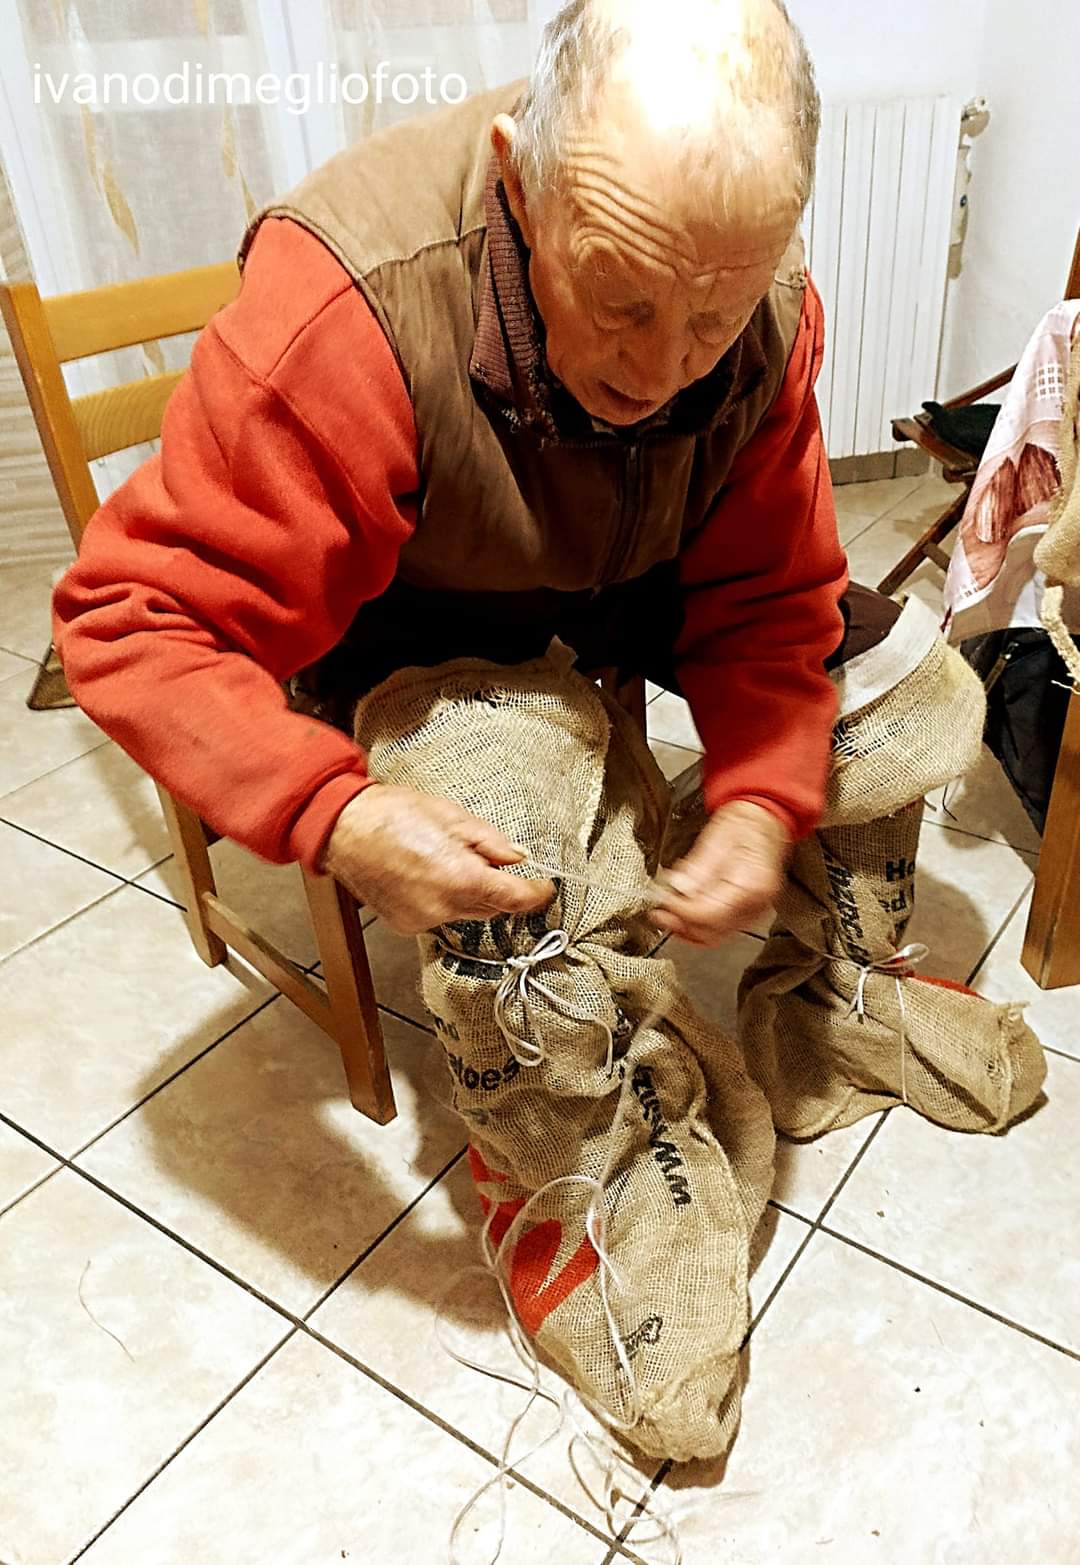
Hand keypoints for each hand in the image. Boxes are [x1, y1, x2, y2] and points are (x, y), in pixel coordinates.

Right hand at [320, 784, 555, 935]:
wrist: (343, 827)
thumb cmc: (393, 814)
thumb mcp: (452, 816)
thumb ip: (491, 842)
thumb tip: (518, 857)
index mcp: (459, 878)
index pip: (513, 899)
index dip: (535, 894)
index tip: (544, 888)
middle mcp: (442, 907)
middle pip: (491, 908)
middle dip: (498, 888)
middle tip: (490, 861)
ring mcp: (422, 920)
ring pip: (466, 914)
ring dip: (470, 894)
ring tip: (449, 861)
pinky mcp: (405, 925)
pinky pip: (440, 916)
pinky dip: (445, 900)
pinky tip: (429, 875)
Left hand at [651, 800, 790, 947]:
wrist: (765, 818)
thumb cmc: (744, 823)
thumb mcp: (714, 840)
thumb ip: (696, 870)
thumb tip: (676, 891)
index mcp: (751, 883)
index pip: (709, 913)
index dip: (680, 912)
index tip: (662, 903)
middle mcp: (757, 903)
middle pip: (712, 932)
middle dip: (681, 926)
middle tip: (660, 914)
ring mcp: (755, 910)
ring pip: (715, 936)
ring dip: (688, 929)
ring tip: (667, 916)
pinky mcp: (749, 911)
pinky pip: (721, 929)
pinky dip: (700, 925)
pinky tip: (684, 915)